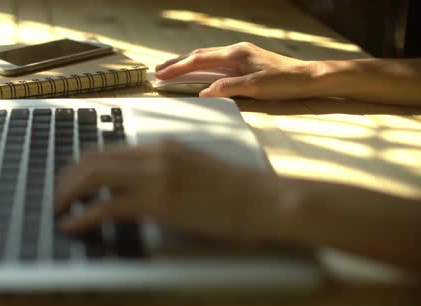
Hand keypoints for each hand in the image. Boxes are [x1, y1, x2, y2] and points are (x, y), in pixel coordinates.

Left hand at [54, 141, 277, 240]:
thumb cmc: (233, 189)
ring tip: (57, 210)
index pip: (106, 149)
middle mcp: (152, 154)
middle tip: (55, 197)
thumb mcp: (192, 167)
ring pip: (93, 178)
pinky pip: (107, 207)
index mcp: (160, 145)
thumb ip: (162, 167)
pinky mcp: (158, 202)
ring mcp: (154, 176)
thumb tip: (135, 182)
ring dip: (67, 194)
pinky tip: (72, 226)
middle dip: (66, 179)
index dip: (80, 166)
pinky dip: (83, 216)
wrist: (262, 198)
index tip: (68, 180)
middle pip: (92, 160)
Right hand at [155, 42, 314, 99]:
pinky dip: (201, 66)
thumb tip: (204, 93)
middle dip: (177, 63)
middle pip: (199, 55)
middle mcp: (236, 51)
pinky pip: (216, 62)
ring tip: (171, 70)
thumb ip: (228, 88)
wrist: (308, 77)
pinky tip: (197, 72)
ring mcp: (241, 55)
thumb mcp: (256, 87)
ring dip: (187, 64)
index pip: (200, 61)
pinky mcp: (245, 62)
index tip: (161, 75)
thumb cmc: (284, 82)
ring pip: (207, 57)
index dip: (178, 68)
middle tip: (158, 71)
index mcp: (236, 54)